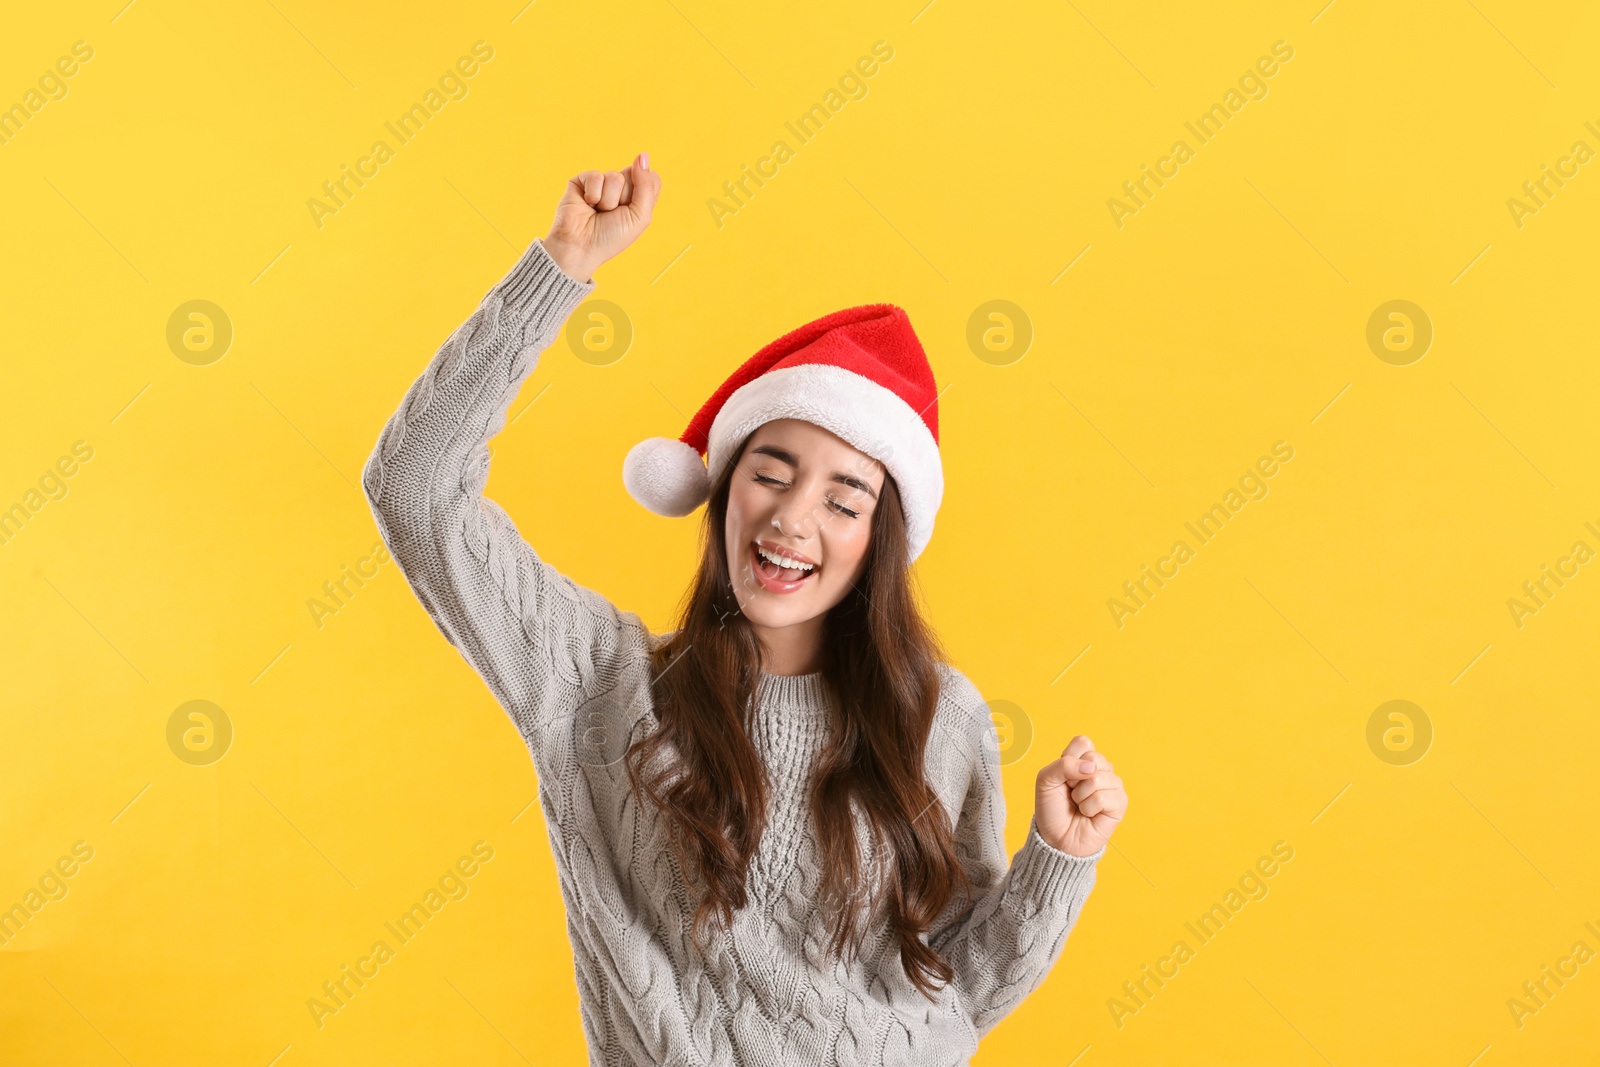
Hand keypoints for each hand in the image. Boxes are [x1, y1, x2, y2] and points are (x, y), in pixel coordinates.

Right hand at [543, 151, 660, 282]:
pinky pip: (596, 176)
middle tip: (614, 213)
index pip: (652, 178)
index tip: (633, 207)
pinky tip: (587, 205)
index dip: (645, 189)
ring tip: (598, 212)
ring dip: (608, 200)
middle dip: (625, 197)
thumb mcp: (640, 216)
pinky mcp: (583, 180)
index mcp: (638, 198)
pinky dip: (593, 195)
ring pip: (615, 176)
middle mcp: (621, 189)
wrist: (580, 246)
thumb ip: (647, 186)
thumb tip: (643, 155)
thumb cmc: (611, 238)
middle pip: (634, 174)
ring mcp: (601, 184)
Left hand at [1035, 735, 1126, 856]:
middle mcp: (1101, 770)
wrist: (1057, 838)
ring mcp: (1113, 785)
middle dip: (1074, 779)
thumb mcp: (1045, 780)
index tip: (1062, 778)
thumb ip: (1062, 765)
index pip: (1084, 742)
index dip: (1068, 759)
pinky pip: (1103, 797)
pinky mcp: (1120, 803)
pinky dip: (1089, 808)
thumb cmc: (1052, 809)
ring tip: (1080, 806)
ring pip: (1097, 778)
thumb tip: (1090, 767)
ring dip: (1080, 796)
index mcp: (1084, 759)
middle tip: (1071, 794)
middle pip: (1093, 758)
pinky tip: (1089, 814)